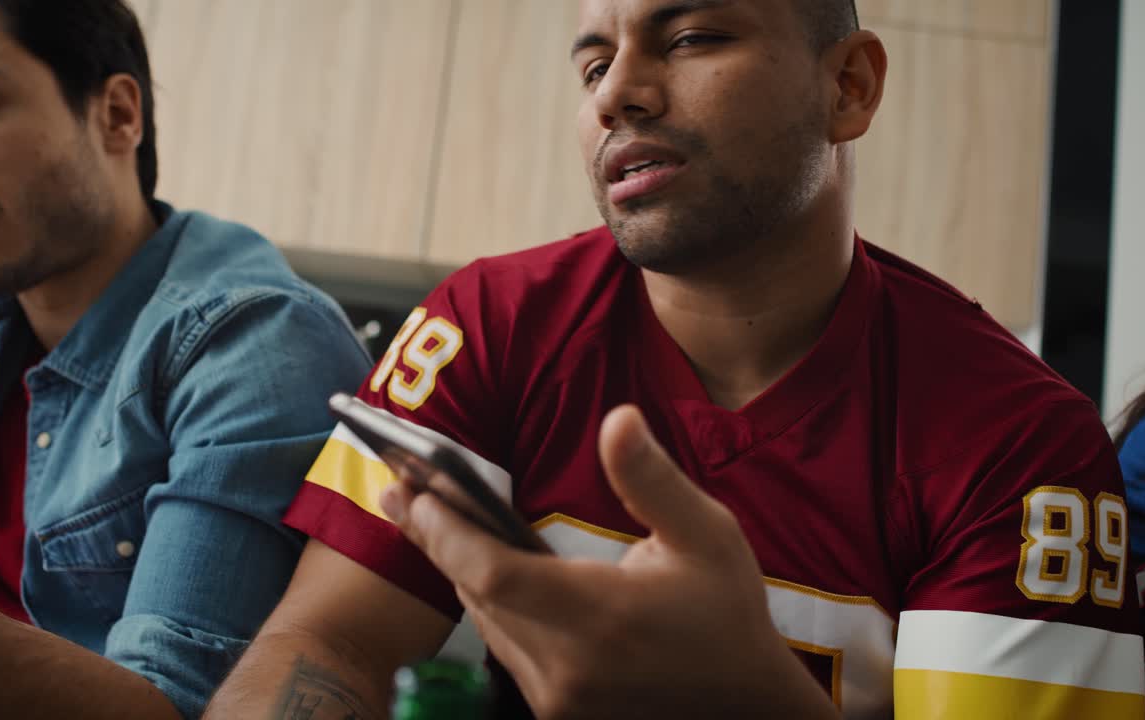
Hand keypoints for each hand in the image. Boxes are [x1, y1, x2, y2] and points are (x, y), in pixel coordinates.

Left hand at [380, 405, 835, 718]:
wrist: (745, 703)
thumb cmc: (726, 612)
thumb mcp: (707, 535)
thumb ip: (652, 481)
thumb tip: (618, 420)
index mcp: (600, 618)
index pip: (494, 574)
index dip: (445, 532)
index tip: (413, 490)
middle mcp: (567, 667)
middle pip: (478, 594)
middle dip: (437, 538)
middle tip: (400, 488)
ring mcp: (558, 697)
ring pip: (486, 622)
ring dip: (457, 568)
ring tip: (421, 515)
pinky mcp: (558, 709)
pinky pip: (505, 647)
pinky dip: (487, 601)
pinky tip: (472, 564)